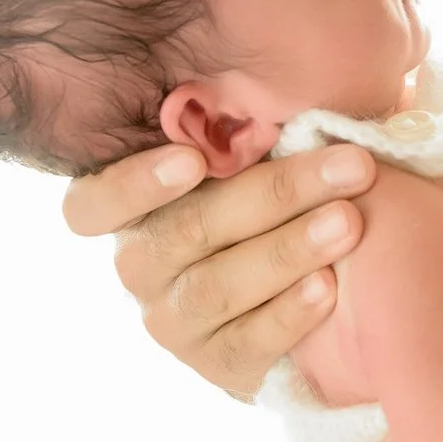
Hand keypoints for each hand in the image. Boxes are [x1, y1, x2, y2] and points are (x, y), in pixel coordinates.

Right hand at [61, 141, 377, 399]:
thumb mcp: (259, 159)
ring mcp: (173, 320)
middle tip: (350, 167)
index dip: (134, 183)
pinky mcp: (217, 366)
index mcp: (136, 206)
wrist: (312, 295)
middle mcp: (141, 264)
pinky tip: (329, 287)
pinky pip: (246, 342)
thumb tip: (297, 75)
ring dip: (288, 249)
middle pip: (186, 231)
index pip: (92, 203)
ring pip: (215, 286)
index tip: (192, 160)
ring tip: (347, 224)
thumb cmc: (281, 198)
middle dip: (276, 193)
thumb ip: (254, 131)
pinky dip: (288, 312)